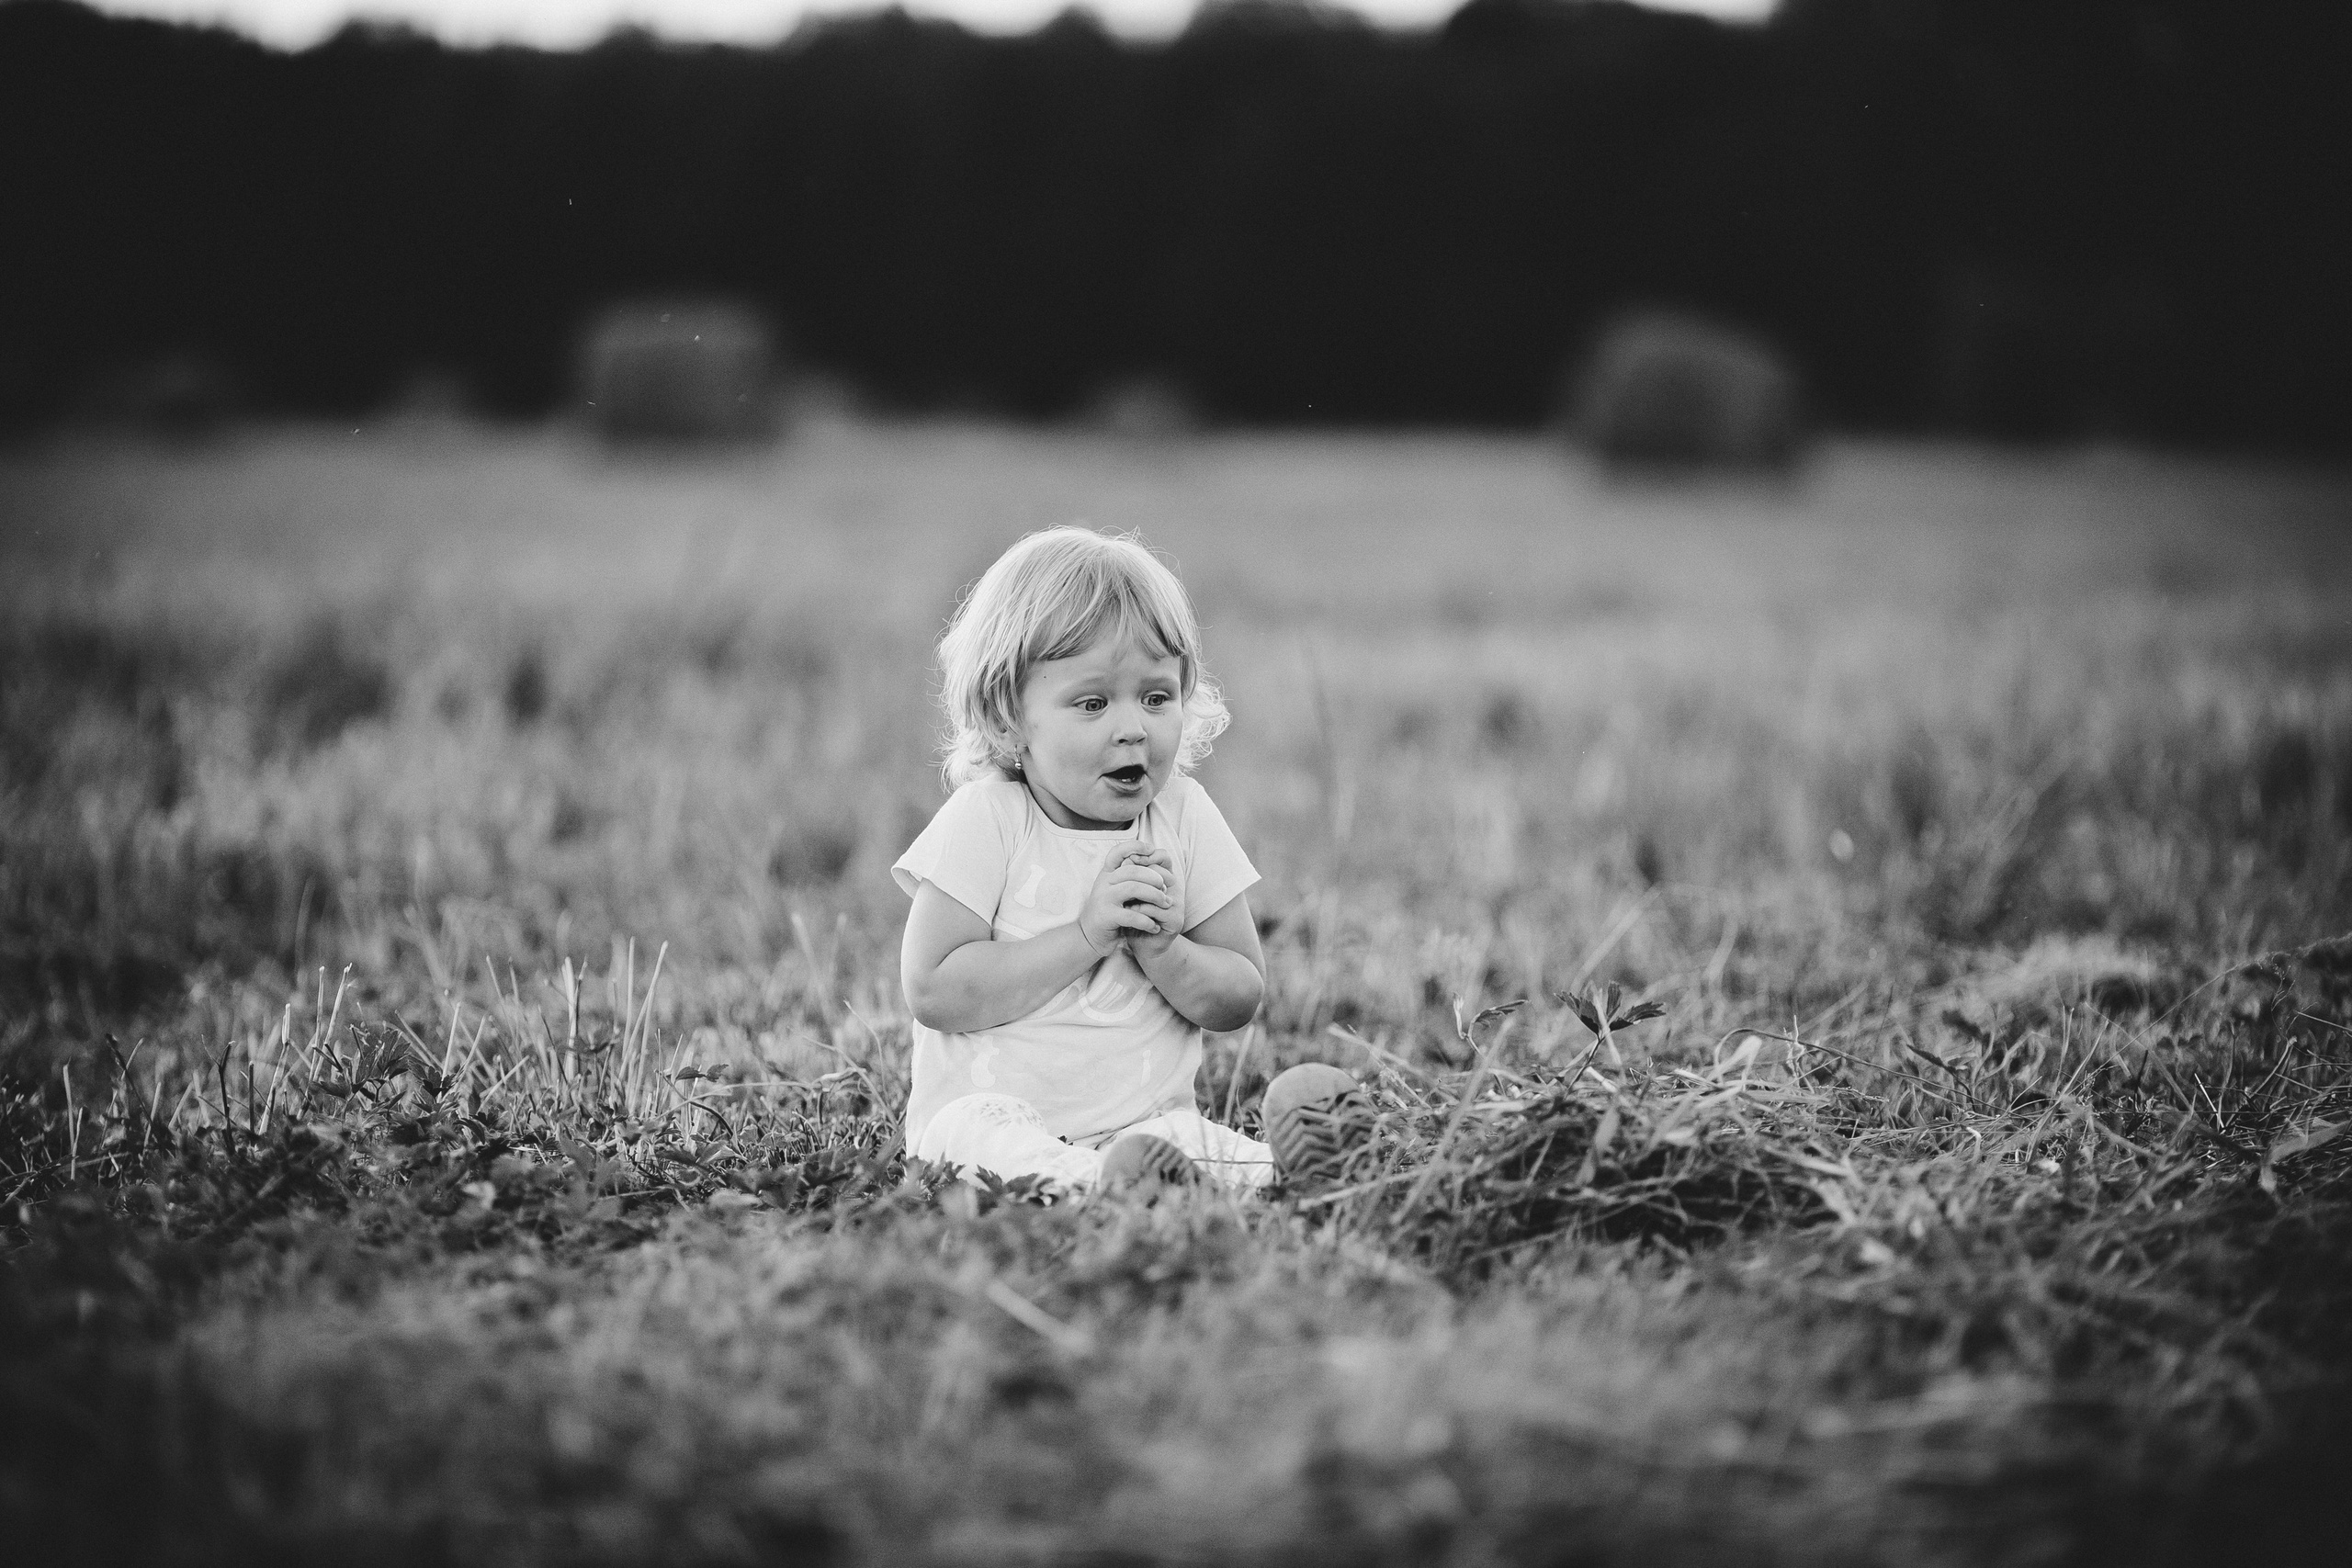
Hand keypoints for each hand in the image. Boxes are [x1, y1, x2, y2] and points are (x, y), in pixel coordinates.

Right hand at [1077, 843, 1172, 955]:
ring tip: (1166, 904)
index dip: (1135, 846)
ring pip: (1134, 888)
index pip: (1118, 852)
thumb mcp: (1118, 891)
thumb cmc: (1111, 912)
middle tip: (1166, 888)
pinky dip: (1147, 921)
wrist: (1090, 937)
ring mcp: (1103, 898)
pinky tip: (1154, 926)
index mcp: (1107, 873)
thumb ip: (1132, 880)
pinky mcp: (1106, 916)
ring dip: (1155, 896)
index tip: (1151, 849)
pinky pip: (1132, 915)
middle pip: (1133, 870)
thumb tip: (1161, 873)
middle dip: (1154, 877)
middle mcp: (1103, 882)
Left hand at [1123, 845, 1186, 959]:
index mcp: (1165, 879)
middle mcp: (1175, 889)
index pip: (1163, 857)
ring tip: (1124, 902)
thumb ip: (1131, 877)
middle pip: (1159, 872)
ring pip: (1156, 891)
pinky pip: (1155, 910)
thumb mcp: (1131, 894)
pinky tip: (1130, 915)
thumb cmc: (1135, 917)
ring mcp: (1178, 904)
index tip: (1127, 860)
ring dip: (1136, 897)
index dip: (1147, 856)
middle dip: (1138, 876)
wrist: (1142, 944)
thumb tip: (1126, 860)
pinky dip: (1140, 911)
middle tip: (1121, 883)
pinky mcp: (1176, 920)